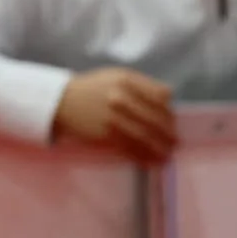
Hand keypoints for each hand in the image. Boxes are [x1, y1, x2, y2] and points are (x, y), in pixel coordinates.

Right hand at [51, 67, 175, 164]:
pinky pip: (131, 148)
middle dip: (169, 133)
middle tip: (175, 142)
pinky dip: (144, 157)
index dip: (169, 109)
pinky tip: (151, 161)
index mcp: (127, 80)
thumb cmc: (92, 88)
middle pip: (157, 118)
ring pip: (147, 137)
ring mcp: (114, 117)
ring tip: (167, 156)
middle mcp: (121, 97)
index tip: (170, 119)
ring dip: (161, 149)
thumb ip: (142, 84)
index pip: (162, 96)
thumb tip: (168, 100)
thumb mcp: (115, 76)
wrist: (61, 101)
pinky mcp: (106, 135)